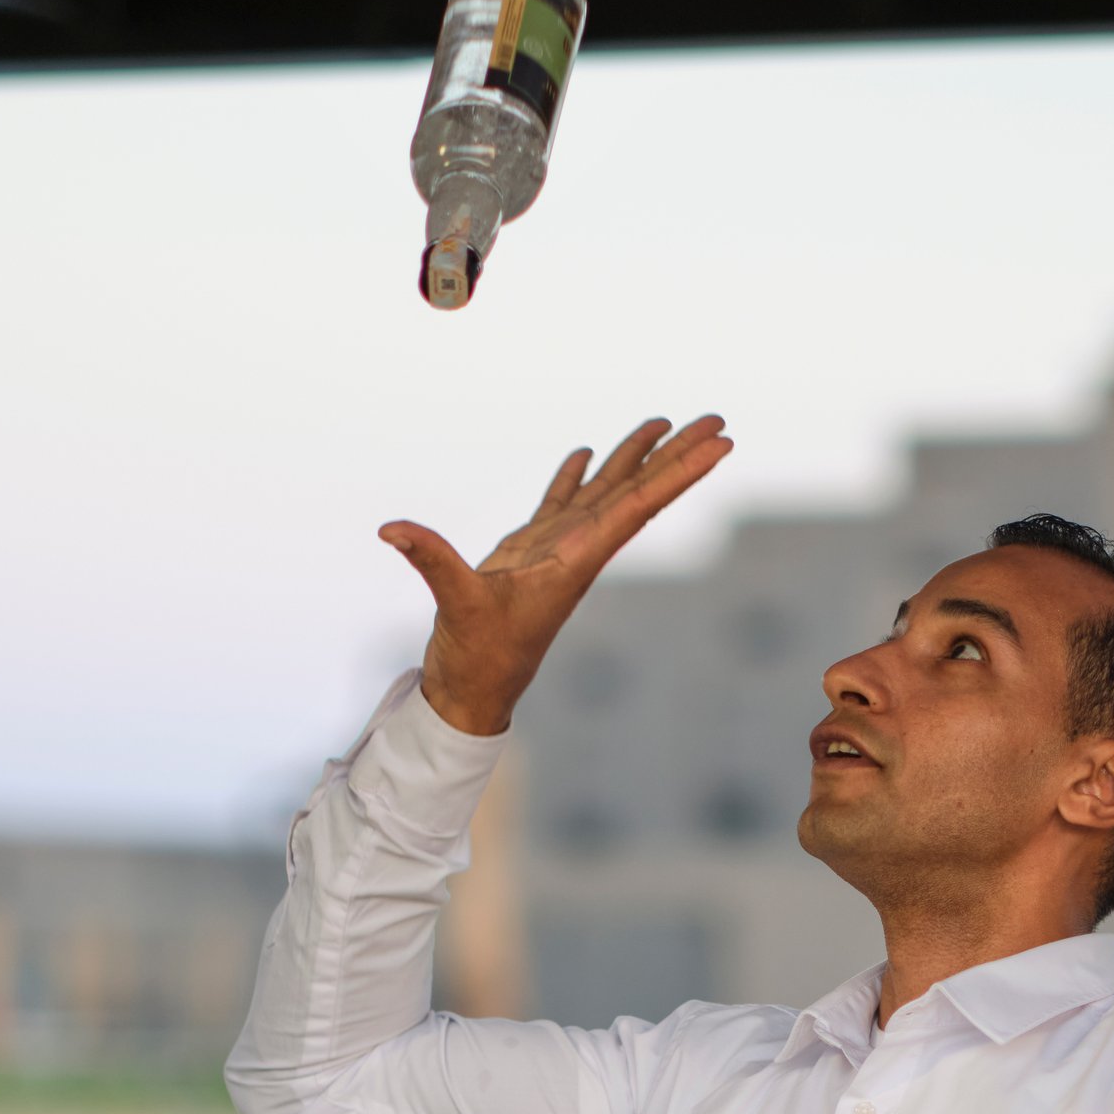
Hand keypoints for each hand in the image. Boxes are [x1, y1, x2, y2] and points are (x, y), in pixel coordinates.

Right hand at [383, 415, 733, 738]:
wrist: (469, 694)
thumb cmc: (476, 658)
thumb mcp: (457, 607)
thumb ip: (433, 563)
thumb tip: (394, 529)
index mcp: (577, 559)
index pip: (639, 505)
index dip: (678, 472)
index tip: (719, 444)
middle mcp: (577, 551)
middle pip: (637, 492)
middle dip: (676, 456)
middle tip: (718, 420)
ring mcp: (555, 552)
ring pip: (604, 493)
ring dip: (635, 459)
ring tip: (665, 423)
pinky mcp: (527, 556)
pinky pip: (559, 505)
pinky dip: (573, 478)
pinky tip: (586, 455)